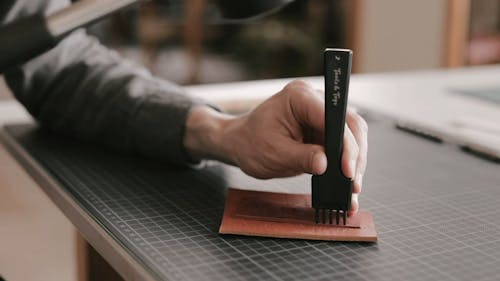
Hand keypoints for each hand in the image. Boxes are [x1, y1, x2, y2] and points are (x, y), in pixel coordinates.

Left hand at [183, 80, 367, 212]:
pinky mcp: (323, 130)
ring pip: (351, 136)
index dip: (346, 145)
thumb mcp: (274, 154)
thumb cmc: (250, 143)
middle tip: (353, 184)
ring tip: (352, 188)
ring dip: (354, 162)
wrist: (240, 143)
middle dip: (354, 156)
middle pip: (350, 125)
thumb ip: (301, 158)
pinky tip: (346, 183)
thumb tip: (326, 165)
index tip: (347, 170)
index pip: (333, 118)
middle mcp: (314, 100)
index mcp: (299, 97)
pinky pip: (342, 146)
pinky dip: (346, 164)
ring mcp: (320, 115)